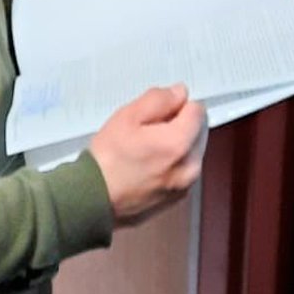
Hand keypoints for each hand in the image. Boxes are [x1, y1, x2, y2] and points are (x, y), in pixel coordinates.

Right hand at [90, 84, 208, 227]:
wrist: (94, 200)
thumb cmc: (107, 161)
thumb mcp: (128, 116)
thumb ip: (159, 100)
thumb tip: (179, 93)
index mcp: (179, 144)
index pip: (198, 110)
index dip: (177, 105)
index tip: (159, 112)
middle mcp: (189, 167)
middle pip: (199, 130)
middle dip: (180, 124)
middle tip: (149, 129)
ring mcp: (185, 185)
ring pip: (193, 150)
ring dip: (178, 143)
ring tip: (146, 148)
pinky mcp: (178, 197)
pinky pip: (184, 170)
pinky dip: (173, 163)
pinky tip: (148, 164)